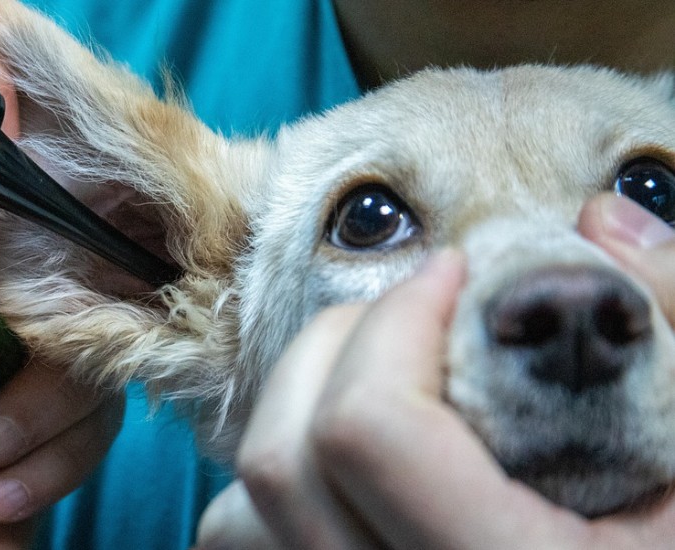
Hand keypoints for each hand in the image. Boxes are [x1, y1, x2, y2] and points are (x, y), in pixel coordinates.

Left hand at [0, 47, 121, 548]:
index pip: (23, 219)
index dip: (56, 216)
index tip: (81, 219)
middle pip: (79, 287)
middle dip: (51, 359)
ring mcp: (20, 378)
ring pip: (99, 356)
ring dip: (46, 423)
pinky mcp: (50, 433)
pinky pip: (100, 419)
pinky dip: (52, 463)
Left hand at [199, 219, 674, 548]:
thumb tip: (599, 217)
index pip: (366, 429)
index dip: (400, 320)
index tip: (456, 274)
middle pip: (282, 459)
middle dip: (338, 345)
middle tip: (414, 312)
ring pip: (245, 509)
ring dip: (298, 408)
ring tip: (387, 373)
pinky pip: (249, 540)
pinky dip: (284, 477)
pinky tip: (357, 453)